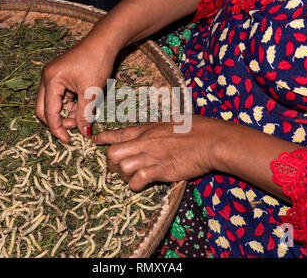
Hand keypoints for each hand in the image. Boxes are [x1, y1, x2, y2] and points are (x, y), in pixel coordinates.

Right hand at [35, 41, 113, 142]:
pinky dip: (68, 104)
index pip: (49, 112)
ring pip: (51, 103)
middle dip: (57, 121)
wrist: (103, 42)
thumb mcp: (92, 92)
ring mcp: (52, 75)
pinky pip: (58, 95)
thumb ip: (85, 114)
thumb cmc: (97, 62)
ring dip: (64, 113)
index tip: (68, 140)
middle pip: (43, 108)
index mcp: (51, 80)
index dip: (58, 129)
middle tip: (74, 128)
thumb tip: (84, 133)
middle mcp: (47, 77)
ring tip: (82, 116)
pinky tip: (81, 106)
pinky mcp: (59, 75)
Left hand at [94, 116, 219, 190]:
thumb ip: (158, 128)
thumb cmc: (197, 128)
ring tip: (133, 178)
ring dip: (124, 176)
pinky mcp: (160, 170)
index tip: (95, 141)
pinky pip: (137, 180)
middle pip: (112, 153)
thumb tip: (155, 130)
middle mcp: (144, 142)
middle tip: (118, 169)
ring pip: (122, 167)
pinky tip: (143, 184)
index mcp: (146, 129)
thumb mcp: (172, 122)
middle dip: (111, 163)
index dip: (103, 138)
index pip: (118, 133)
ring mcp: (151, 156)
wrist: (211, 140)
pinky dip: (136, 185)